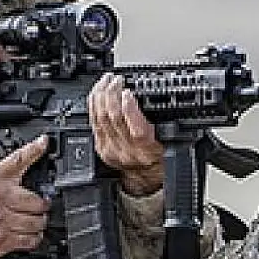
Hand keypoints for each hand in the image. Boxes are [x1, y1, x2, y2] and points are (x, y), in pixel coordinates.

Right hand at [0, 137, 49, 258]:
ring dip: (39, 223)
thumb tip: (43, 142)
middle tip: (37, 207)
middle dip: (42, 207)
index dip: (38, 159)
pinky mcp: (2, 242)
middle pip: (39, 203)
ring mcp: (0, 224)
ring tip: (32, 220)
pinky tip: (27, 233)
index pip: (23, 163)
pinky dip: (33, 238)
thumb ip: (19, 159)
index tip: (45, 155)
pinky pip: (30, 240)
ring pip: (37, 223)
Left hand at [89, 73, 162, 196]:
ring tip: (105, 82)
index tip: (128, 92)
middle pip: (113, 119)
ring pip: (100, 119)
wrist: (145, 178)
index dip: (130, 108)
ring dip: (101, 96)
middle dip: (112, 94)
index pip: (136, 130)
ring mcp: (111, 150)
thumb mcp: (165, 139)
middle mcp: (127, 152)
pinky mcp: (101, 148)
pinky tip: (97, 95)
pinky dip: (94, 105)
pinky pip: (93, 123)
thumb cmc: (157, 157)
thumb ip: (154, 121)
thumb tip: (144, 98)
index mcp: (147, 151)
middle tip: (115, 80)